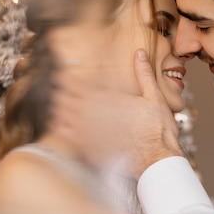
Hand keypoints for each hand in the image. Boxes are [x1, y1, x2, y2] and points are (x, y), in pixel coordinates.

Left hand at [52, 49, 182, 177]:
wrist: (156, 160)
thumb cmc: (157, 130)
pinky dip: (60, 130)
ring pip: (57, 116)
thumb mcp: (155, 97)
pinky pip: (60, 136)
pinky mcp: (83, 149)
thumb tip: (140, 52)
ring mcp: (83, 132)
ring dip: (58, 111)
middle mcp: (88, 113)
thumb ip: (144, 73)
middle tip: (65, 93)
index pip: (69, 82)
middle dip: (60, 94)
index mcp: (103, 97)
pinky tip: (67, 128)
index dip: (64, 78)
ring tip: (65, 109)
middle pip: (59, 98)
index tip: (65, 77)